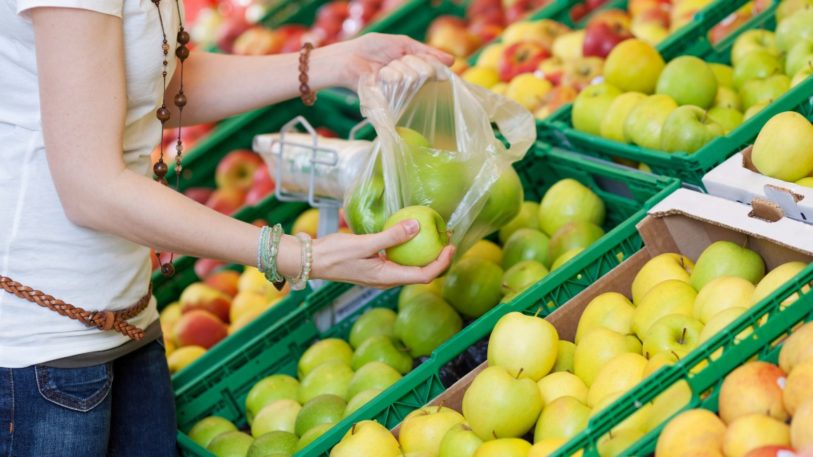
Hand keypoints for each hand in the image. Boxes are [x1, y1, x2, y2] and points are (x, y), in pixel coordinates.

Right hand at [309, 219, 453, 288]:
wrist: (312, 260)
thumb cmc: (335, 254)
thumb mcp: (364, 243)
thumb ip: (391, 236)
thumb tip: (417, 226)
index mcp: (387, 278)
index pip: (424, 275)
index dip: (441, 263)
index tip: (451, 246)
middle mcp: (387, 279)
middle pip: (421, 273)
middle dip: (438, 257)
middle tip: (447, 237)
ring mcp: (381, 274)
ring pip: (411, 267)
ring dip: (425, 253)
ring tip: (434, 235)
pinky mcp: (375, 267)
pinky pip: (398, 260)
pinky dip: (409, 250)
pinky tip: (410, 234)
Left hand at [317, 33, 453, 89]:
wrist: (350, 58)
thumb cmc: (373, 48)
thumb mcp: (402, 44)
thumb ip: (425, 51)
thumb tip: (451, 61)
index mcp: (415, 68)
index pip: (433, 68)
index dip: (434, 65)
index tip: (435, 66)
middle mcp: (410, 81)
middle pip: (423, 72)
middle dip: (408, 62)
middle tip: (393, 60)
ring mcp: (400, 91)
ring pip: (409, 77)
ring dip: (395, 68)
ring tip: (382, 69)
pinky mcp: (389, 99)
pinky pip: (397, 86)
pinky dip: (388, 77)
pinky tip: (379, 76)